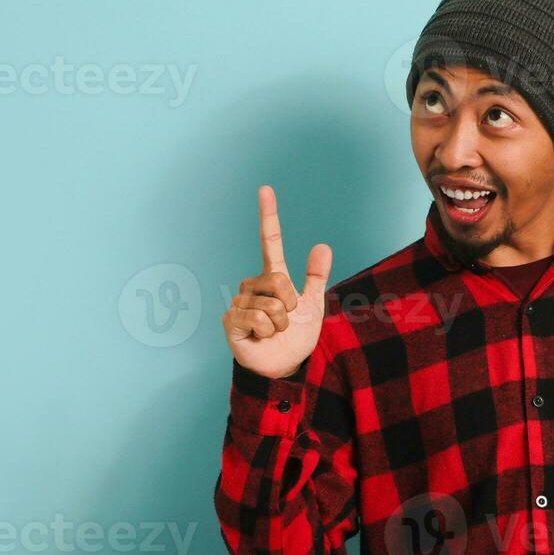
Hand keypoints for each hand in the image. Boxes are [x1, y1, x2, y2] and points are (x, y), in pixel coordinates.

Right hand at [222, 184, 332, 378]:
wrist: (285, 365)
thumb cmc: (296, 335)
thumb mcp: (313, 305)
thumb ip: (316, 277)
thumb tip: (322, 245)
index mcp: (273, 278)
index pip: (270, 241)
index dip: (268, 215)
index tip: (265, 189)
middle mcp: (253, 285)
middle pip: (279, 281)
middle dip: (290, 306)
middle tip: (285, 320)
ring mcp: (239, 302)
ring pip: (270, 303)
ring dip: (280, 323)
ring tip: (274, 331)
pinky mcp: (230, 320)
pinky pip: (256, 317)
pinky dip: (267, 331)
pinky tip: (261, 337)